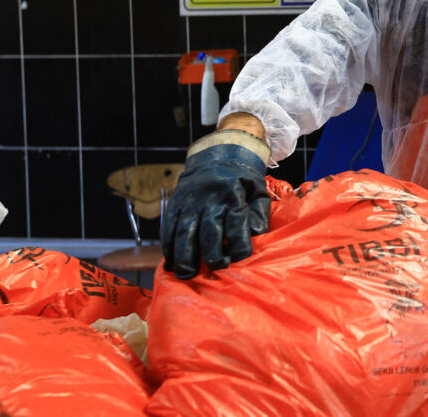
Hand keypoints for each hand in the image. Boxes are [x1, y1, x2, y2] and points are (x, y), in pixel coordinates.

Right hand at [162, 130, 271, 279]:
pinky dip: (168, 247)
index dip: (239, 247)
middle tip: (213, 270)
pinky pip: (168, 228)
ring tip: (186, 274)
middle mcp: (210, 198)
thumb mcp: (258, 192)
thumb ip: (258, 216)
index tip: (239, 260)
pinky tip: (171, 263)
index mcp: (234, 195)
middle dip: (211, 256)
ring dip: (184, 257)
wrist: (219, 153)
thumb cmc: (243, 181)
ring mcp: (189, 201)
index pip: (237, 225)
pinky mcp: (174, 203)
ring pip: (184, 232)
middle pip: (208, 232)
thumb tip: (254, 236)